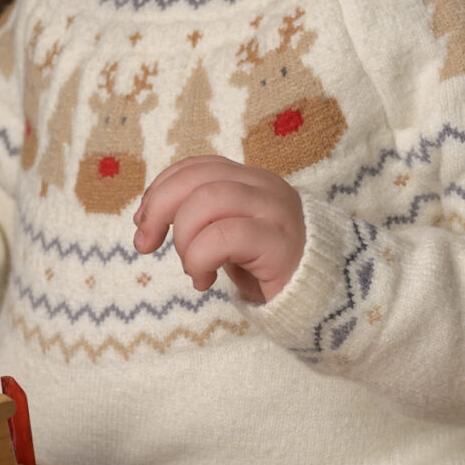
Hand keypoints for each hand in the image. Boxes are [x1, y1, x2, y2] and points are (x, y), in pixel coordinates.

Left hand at [133, 155, 306, 305]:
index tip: (143, 222)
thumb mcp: (227, 235)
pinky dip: (200, 258)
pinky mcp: (281, 243)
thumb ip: (199, 218)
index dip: (161, 189)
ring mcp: (275, 212)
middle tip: (146, 244)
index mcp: (250, 180)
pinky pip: (225, 236)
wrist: (321, 298)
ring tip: (192, 269)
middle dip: (159, 209)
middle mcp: (264, 187)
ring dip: (185, 240)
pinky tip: (204, 280)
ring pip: (209, 200)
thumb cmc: (267, 267)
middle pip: (197, 178)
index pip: (197, 166)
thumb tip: (148, 218)